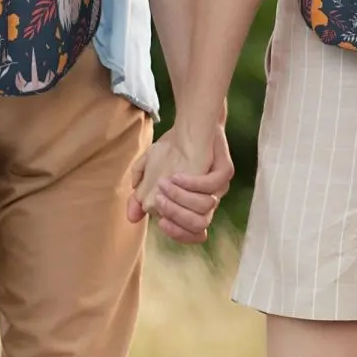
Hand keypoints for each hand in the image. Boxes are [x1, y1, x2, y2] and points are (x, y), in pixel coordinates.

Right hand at [127, 124, 232, 244]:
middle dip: (176, 215)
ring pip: (205, 207)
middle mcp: (208, 200)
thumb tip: (132, 217)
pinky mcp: (225, 171)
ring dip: (181, 198)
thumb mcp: (150, 170)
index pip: (191, 233)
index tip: (160, 222)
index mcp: (193, 206)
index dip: (177, 233)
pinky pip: (212, 185)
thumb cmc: (172, 149)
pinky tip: (176, 175)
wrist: (191, 123)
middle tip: (158, 200)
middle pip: (199, 225)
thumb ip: (140, 194)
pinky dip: (192, 183)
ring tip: (164, 183)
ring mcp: (219, 187)